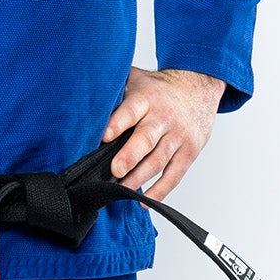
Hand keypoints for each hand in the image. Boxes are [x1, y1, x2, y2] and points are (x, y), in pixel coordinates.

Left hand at [100, 66, 224, 202]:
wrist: (198, 86)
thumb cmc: (160, 88)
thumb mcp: (137, 79)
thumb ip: (114, 88)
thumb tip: (81, 98)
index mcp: (147, 98)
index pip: (131, 110)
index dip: (118, 122)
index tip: (104, 136)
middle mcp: (163, 118)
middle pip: (147, 139)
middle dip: (130, 156)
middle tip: (115, 170)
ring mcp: (178, 136)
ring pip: (158, 160)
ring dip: (139, 178)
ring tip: (122, 190)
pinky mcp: (189, 151)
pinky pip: (174, 175)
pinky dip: (160, 191)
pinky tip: (144, 200)